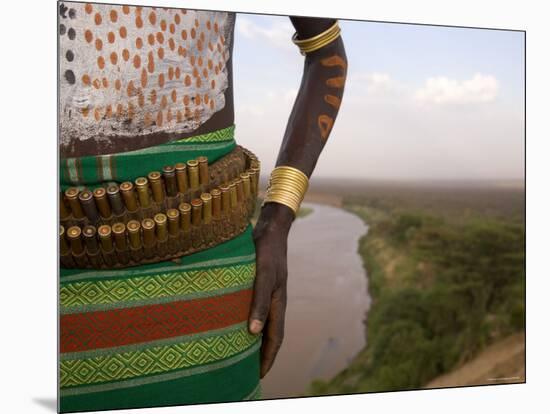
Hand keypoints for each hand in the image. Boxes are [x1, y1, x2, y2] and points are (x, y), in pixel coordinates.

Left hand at [249, 202, 293, 377]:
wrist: (270, 228)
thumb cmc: (266, 252)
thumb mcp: (263, 276)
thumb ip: (259, 302)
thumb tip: (253, 332)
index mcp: (277, 304)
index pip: (274, 338)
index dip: (267, 358)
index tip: (258, 375)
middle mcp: (272, 302)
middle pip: (267, 335)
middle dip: (259, 354)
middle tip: (244, 370)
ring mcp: (265, 294)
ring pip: (259, 323)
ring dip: (251, 340)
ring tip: (237, 353)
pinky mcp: (256, 285)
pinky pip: (251, 310)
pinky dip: (244, 322)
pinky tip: (230, 324)